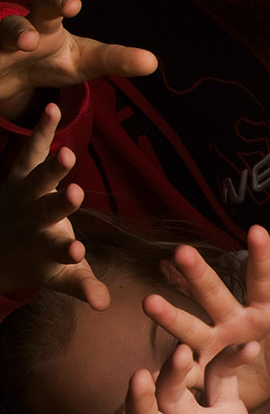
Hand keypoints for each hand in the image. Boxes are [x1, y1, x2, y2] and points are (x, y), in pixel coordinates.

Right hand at [0, 0, 157, 121]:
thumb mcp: (85, 62)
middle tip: (31, 39)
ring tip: (20, 51)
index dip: (58, 2)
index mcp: (45, 24)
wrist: (13, 75)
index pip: (49, 6)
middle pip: (12, 23)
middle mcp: (15, 32)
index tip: (74, 5)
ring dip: (5, 45)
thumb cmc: (53, 60)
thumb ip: (116, 60)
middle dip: (18, 28)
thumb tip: (154, 62)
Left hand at [0, 104, 107, 305]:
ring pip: (38, 180)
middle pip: (46, 212)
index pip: (56, 253)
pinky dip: (43, 131)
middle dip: (59, 204)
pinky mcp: (20, 173)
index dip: (66, 254)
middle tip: (73, 195)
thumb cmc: (36, 260)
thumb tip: (105, 305)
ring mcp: (24, 195)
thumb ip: (81, 286)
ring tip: (66, 153)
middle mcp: (32, 220)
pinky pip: (32, 150)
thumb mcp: (59, 276)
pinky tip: (54, 108)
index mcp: (44, 249)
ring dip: (52, 168)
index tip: (76, 252)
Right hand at [144, 224, 269, 412]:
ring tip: (150, 302)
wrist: (264, 393)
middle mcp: (230, 322)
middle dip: (198, 275)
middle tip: (182, 252)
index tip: (256, 229)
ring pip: (188, 327)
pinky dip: (165, 370)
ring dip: (170, 315)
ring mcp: (211, 346)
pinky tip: (147, 368)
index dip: (261, 257)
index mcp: (262, 310)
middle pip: (214, 295)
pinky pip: (180, 372)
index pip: (263, 280)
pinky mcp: (198, 374)